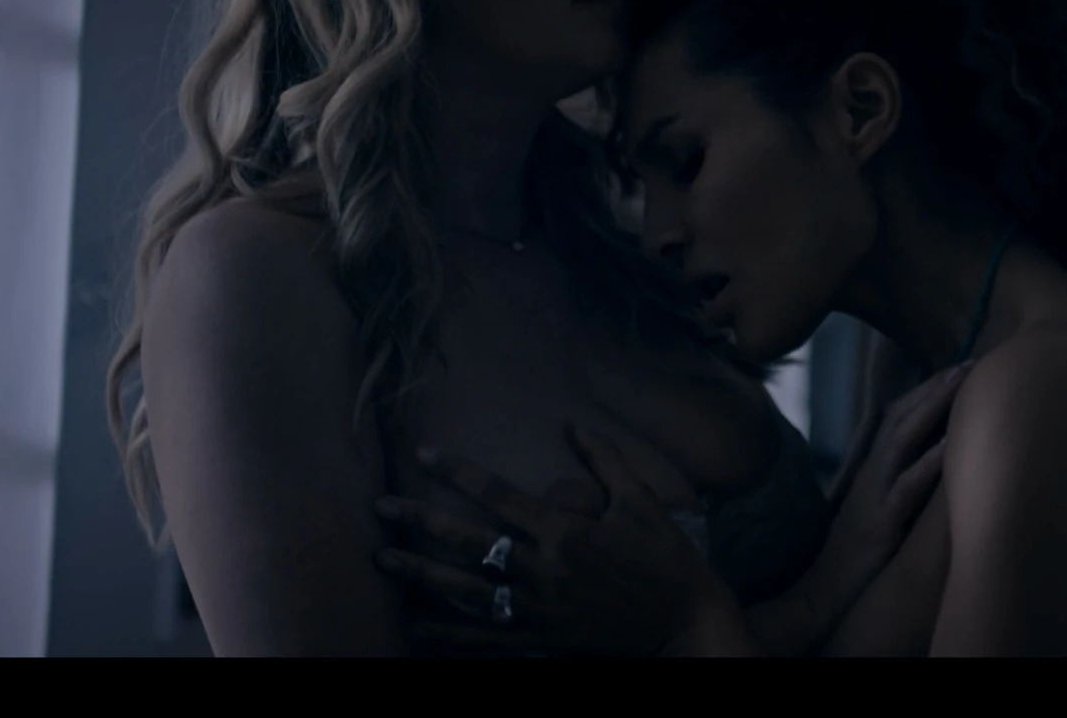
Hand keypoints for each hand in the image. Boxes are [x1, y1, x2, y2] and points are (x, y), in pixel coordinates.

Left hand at [373, 425, 731, 654]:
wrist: (685, 624)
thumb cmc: (667, 559)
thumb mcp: (641, 501)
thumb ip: (606, 460)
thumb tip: (573, 424)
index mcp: (565, 531)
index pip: (499, 494)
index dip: (458, 472)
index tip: (424, 453)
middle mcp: (544, 570)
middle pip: (468, 543)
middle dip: (420, 523)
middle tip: (382, 508)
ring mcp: (539, 610)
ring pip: (466, 592)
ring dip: (421, 576)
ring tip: (384, 561)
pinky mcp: (542, 642)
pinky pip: (486, 639)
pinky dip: (449, 636)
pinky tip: (416, 628)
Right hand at [811, 359, 971, 604]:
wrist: (821, 595)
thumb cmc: (853, 558)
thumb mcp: (874, 513)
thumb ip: (895, 486)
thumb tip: (930, 466)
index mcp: (870, 472)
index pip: (896, 417)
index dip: (925, 391)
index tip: (957, 369)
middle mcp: (870, 475)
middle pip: (900, 416)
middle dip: (935, 387)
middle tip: (970, 361)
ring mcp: (873, 496)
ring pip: (901, 439)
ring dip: (933, 407)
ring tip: (962, 382)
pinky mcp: (880, 523)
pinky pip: (906, 486)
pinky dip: (930, 462)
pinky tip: (953, 445)